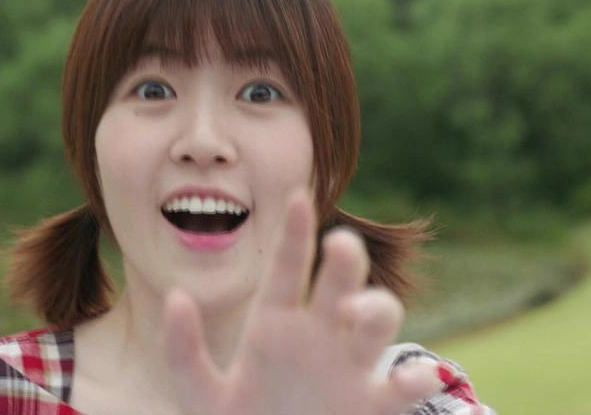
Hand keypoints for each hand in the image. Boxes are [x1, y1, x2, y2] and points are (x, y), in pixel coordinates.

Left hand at [162, 191, 440, 414]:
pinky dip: (414, 379)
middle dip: (346, 258)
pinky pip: (403, 388)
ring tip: (351, 312)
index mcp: (275, 323)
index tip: (297, 196)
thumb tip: (176, 296)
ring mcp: (348, 367)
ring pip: (379, 318)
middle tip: (338, 244)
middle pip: (342, 281)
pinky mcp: (371, 405)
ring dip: (376, 306)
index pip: (288, 267)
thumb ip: (184, 349)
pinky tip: (412, 377)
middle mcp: (318, 334)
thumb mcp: (200, 393)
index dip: (294, 233)